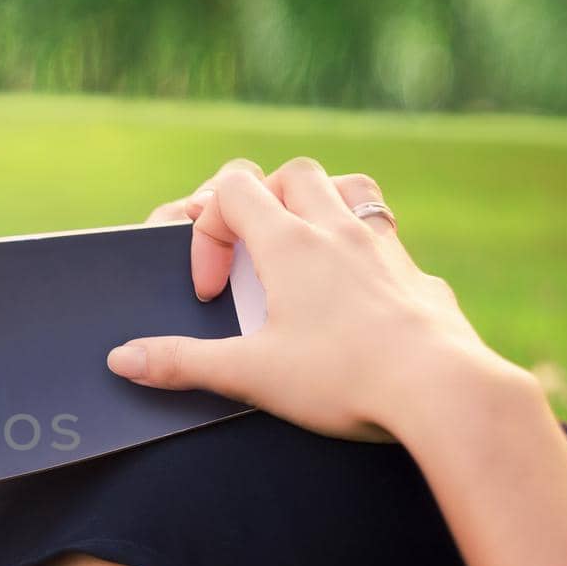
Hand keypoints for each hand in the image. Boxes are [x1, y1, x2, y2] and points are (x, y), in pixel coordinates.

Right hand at [111, 158, 530, 442]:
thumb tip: (122, 358)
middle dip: (261, 199)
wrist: (444, 392)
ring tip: (302, 247)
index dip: (206, 232)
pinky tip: (355, 298)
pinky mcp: (417, 278)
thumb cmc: (345, 379)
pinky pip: (387, 240)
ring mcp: (385, 249)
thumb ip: (182, 362)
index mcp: (291, 244)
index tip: (210, 292)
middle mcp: (338, 231)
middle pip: (292, 172)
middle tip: (250, 252)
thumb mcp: (250, 374)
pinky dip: (362, 251)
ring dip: (318, 203)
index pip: (232, 191)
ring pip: (349, 188)